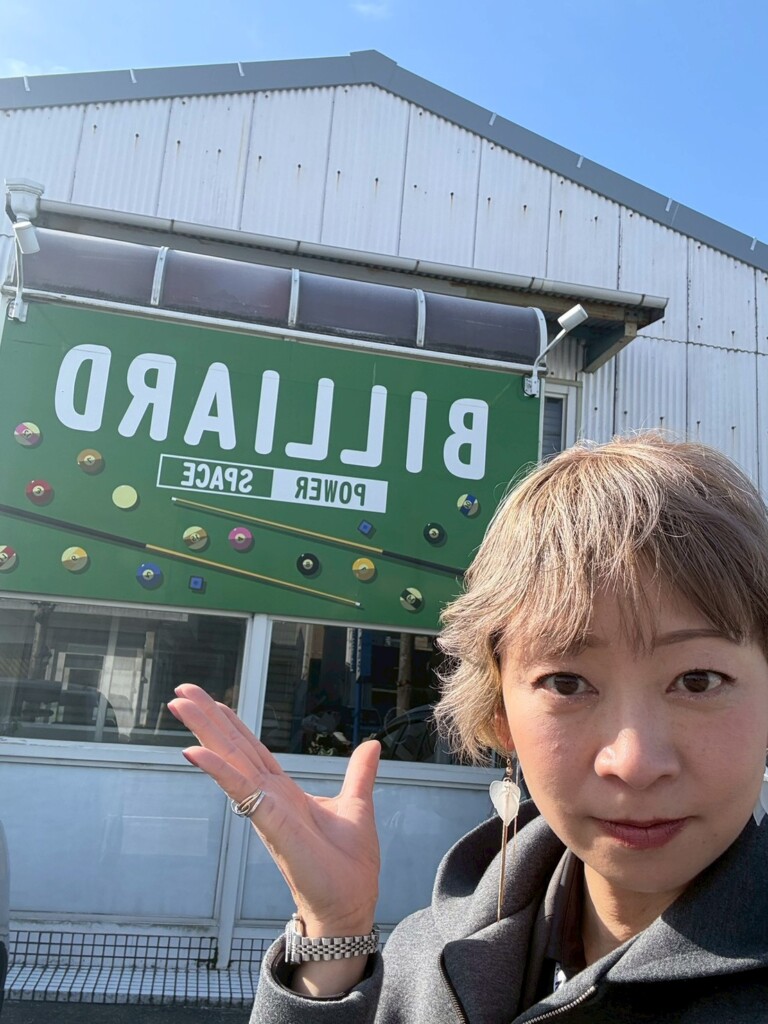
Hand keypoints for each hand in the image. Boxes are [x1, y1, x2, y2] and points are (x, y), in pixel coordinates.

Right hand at [168, 684, 380, 936]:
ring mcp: (265, 808)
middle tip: (181, 691)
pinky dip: (218, 770)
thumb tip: (373, 746)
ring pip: (229, 761)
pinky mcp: (270, 823)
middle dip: (207, 718)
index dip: (231, 723)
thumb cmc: (348, 866)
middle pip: (233, 748)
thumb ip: (360, 774)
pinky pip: (240, 790)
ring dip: (204, 732)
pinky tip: (195, 751)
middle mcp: (268, 796)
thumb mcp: (357, 805)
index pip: (251, 748)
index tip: (212, 700)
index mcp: (284, 791)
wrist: (351, 902)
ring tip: (179, 704)